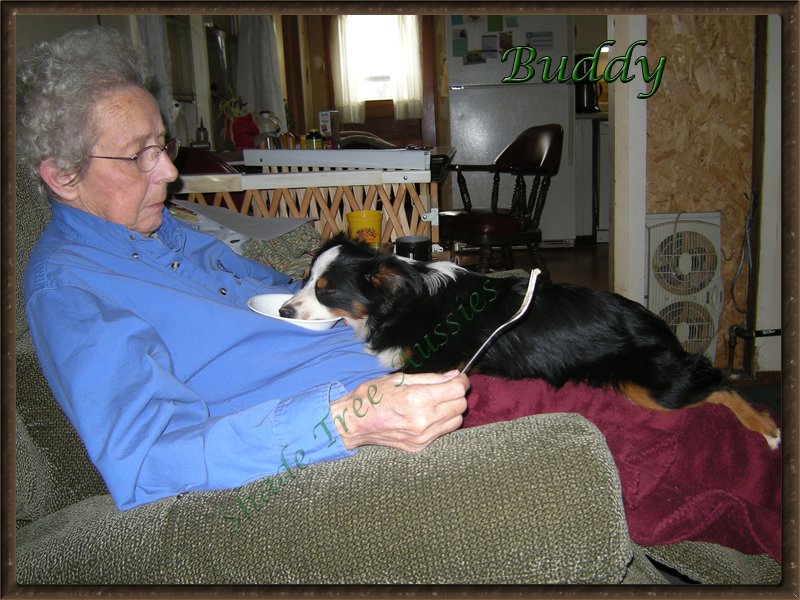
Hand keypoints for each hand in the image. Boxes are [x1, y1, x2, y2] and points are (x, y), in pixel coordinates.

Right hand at [330, 371, 468, 451]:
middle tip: (445, 388)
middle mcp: (422, 421)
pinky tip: (425, 415)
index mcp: (416, 399)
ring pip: (456, 421)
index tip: (458, 378)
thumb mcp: (399, 379)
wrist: (353, 423)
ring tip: (435, 402)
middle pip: (460, 405)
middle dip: (456, 394)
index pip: (456, 390)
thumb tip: (454, 375)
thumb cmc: (372, 396)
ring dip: (451, 409)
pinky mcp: (419, 446)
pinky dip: (440, 422)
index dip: (461, 381)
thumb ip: (431, 378)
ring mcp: (421, 436)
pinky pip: (442, 432)